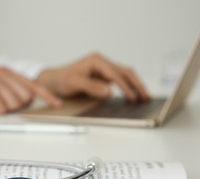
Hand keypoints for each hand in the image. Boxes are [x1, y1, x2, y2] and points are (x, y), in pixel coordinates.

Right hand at [0, 67, 61, 113]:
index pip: (32, 85)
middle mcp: (2, 73)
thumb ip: (9, 92)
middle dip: (13, 108)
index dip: (46, 95)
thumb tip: (26, 102)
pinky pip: (0, 110)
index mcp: (5, 72)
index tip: (57, 104)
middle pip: (25, 99)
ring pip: (13, 106)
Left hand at [35, 53, 149, 101]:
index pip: (115, 74)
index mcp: (96, 60)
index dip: (125, 86)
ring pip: (125, 76)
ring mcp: (103, 69)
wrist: (53, 81)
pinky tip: (134, 96)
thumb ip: (91, 87)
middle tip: (146, 97)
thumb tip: (109, 91)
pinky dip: (128, 88)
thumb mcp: (74, 83)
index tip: (132, 97)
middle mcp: (102, 62)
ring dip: (135, 86)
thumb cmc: (62, 80)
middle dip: (137, 84)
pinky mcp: (103, 77)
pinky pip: (119, 81)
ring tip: (145, 97)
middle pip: (125, 72)